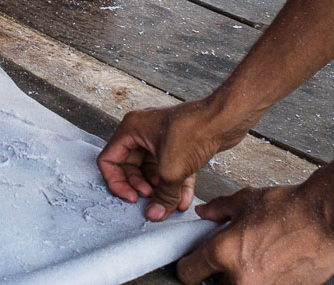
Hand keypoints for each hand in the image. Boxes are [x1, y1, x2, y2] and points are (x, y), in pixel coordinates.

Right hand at [97, 101, 243, 220]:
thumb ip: (161, 196)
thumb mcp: (172, 170)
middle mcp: (142, 133)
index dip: (117, 182)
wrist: (225, 119)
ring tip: (171, 204)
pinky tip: (184, 201)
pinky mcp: (177, 147)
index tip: (132, 197)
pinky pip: (169, 170)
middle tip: (152, 199)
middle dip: (141, 187)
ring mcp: (160, 140)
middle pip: (130, 168)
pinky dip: (175, 185)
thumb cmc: (194, 131)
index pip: (109, 159)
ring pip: (151, 171)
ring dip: (160, 190)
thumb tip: (154, 214)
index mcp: (132, 130)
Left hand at [173, 184, 333, 284]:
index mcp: (224, 254)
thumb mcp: (245, 201)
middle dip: (218, 271)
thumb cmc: (290, 208)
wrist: (328, 220)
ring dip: (241, 276)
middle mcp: (240, 280)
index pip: (188, 273)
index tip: (193, 261)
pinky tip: (273, 263)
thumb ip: (218, 210)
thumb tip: (203, 214)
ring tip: (257, 256)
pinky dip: (263, 279)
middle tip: (232, 254)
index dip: (188, 265)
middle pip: (213, 284)